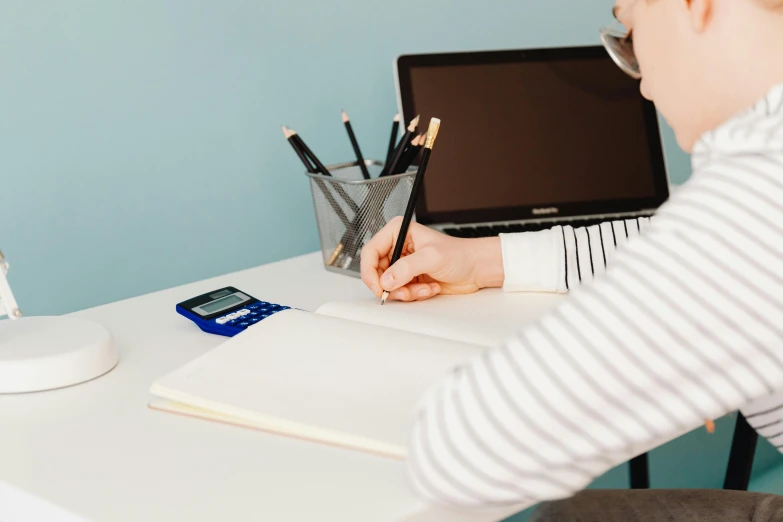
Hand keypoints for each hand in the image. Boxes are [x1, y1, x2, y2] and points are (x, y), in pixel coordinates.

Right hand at [360, 217, 504, 301]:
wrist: (476, 268)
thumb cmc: (460, 254)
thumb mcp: (431, 257)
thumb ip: (406, 268)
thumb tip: (386, 280)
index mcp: (398, 232)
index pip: (370, 252)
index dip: (370, 271)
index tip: (379, 287)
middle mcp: (398, 247)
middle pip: (377, 272)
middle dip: (392, 286)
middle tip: (405, 292)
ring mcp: (403, 264)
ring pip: (388, 285)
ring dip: (406, 292)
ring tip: (423, 288)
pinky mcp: (410, 278)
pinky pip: (400, 292)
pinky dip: (414, 295)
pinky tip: (429, 288)